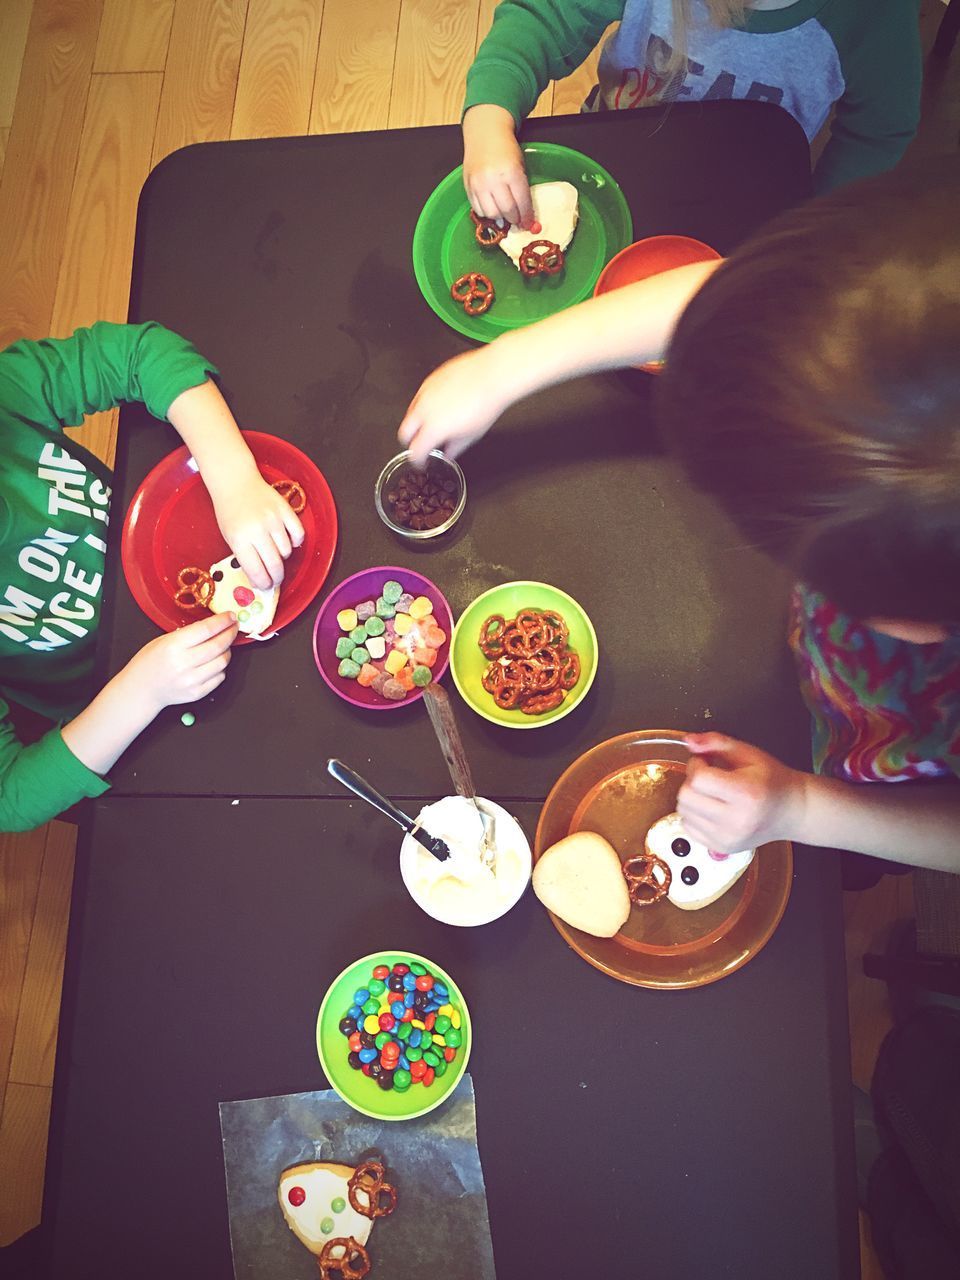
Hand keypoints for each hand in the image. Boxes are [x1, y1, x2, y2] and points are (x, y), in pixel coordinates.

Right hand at [121, 613, 238, 715]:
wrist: (141, 689)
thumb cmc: (149, 662)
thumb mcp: (163, 640)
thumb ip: (188, 634)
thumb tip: (214, 626)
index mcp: (173, 646)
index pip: (206, 629)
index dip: (223, 621)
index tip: (231, 616)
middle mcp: (183, 664)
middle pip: (218, 645)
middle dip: (230, 634)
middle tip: (233, 627)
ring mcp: (191, 680)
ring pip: (222, 662)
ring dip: (227, 651)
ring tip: (223, 645)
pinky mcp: (197, 693)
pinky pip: (219, 677)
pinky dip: (221, 668)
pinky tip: (214, 662)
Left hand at [209, 470, 304, 589]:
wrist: (236, 482)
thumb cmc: (230, 511)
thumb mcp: (229, 537)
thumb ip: (244, 557)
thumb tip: (260, 578)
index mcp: (240, 539)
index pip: (257, 571)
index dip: (263, 583)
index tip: (266, 587)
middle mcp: (257, 530)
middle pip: (275, 565)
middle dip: (276, 577)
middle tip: (275, 579)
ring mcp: (273, 519)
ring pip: (287, 551)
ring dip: (282, 556)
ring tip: (275, 552)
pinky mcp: (285, 510)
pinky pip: (298, 534)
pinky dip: (295, 541)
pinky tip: (288, 540)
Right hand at [398, 347, 508, 465]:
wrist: (491, 376)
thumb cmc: (485, 403)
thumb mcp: (471, 435)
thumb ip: (454, 448)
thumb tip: (448, 453)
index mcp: (433, 429)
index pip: (415, 451)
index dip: (418, 460)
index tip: (422, 461)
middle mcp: (424, 410)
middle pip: (404, 432)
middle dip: (410, 441)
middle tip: (422, 444)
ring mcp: (424, 393)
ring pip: (410, 412)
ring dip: (416, 423)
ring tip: (432, 425)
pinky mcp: (429, 380)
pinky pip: (419, 396)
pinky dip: (423, 406)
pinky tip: (438, 407)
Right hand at [462, 105, 534, 228]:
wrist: (485, 133)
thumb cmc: (506, 149)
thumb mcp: (520, 166)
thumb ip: (522, 189)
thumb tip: (524, 216)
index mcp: (511, 172)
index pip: (521, 202)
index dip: (527, 216)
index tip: (529, 224)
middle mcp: (493, 179)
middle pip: (506, 211)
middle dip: (514, 219)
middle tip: (518, 222)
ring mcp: (478, 184)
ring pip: (491, 213)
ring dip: (500, 217)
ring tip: (505, 215)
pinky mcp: (468, 186)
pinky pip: (478, 209)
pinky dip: (487, 213)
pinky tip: (493, 208)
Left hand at [677, 733, 808, 850]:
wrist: (791, 811)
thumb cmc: (772, 781)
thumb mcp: (748, 754)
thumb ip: (716, 742)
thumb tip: (689, 741)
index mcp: (746, 793)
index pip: (698, 779)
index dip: (697, 765)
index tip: (706, 762)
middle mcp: (736, 820)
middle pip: (686, 797)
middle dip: (691, 781)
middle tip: (708, 777)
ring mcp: (728, 837)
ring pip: (684, 813)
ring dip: (691, 799)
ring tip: (711, 793)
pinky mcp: (721, 848)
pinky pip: (688, 828)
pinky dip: (694, 816)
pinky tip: (710, 809)